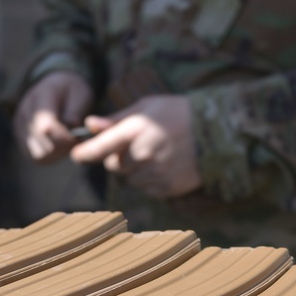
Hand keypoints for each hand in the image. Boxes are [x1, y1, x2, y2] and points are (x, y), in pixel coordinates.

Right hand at [14, 71, 92, 162]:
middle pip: (43, 144)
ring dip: (58, 153)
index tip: (80, 138)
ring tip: (68, 141)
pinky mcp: (21, 139)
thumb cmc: (71, 90)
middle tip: (77, 140)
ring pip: (39, 155)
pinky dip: (51, 155)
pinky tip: (59, 144)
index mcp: (40, 96)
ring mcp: (20, 127)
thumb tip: (72, 130)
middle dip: (64, 148)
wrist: (55, 86)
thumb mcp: (80, 93)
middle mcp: (24, 113)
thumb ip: (76, 111)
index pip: (46, 128)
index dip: (65, 139)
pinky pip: (36, 157)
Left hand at [70, 95, 201, 198]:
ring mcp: (154, 174)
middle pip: (114, 165)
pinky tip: (167, 164)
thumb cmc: (178, 113)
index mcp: (134, 131)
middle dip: (120, 157)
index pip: (97, 149)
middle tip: (141, 144)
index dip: (83, 154)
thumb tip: (88, 124)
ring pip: (130, 178)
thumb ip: (115, 119)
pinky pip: (146, 188)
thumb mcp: (147, 107)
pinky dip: (151, 179)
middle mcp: (141, 155)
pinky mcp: (165, 189)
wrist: (218, 132)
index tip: (76, 155)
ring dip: (136, 169)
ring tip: (159, 153)